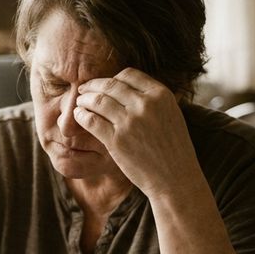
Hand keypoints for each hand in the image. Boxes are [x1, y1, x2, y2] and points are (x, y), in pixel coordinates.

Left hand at [74, 68, 198, 197]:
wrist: (175, 178)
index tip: (103, 84)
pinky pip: (91, 120)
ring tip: (79, 103)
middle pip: (110, 85)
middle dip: (93, 85)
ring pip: (98, 101)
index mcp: (161, 95)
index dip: (111, 78)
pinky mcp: (117, 140)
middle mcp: (145, 105)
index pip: (128, 74)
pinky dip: (81, 115)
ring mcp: (130, 122)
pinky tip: (78, 116)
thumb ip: (153, 100)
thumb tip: (129, 87)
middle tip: (83, 89)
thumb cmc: (173, 149)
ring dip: (84, 99)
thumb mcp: (171, 115)